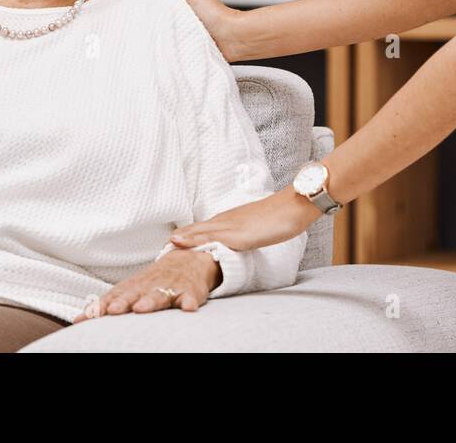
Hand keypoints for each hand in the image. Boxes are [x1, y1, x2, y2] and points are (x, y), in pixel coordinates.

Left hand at [73, 249, 219, 322]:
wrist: (190, 258)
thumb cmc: (154, 280)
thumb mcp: (131, 290)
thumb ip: (106, 305)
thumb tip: (77, 321)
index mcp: (134, 286)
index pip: (115, 296)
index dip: (102, 305)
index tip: (89, 317)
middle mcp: (150, 285)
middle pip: (135, 293)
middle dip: (124, 302)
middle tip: (113, 311)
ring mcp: (170, 286)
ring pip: (160, 293)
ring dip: (151, 301)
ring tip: (142, 308)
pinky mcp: (190, 290)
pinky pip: (191, 297)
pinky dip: (189, 302)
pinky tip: (188, 308)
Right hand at [141, 0, 246, 61]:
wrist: (234, 38)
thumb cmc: (216, 14)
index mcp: (183, 3)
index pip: (158, 1)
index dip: (146, 2)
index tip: (133, 6)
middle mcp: (183, 18)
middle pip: (160, 18)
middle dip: (149, 22)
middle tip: (137, 26)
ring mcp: (186, 34)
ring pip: (165, 34)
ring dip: (158, 37)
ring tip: (148, 39)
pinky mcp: (189, 49)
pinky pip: (173, 49)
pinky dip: (168, 50)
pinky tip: (161, 51)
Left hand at [168, 188, 322, 252]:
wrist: (296, 203)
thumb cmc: (280, 215)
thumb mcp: (255, 227)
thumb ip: (242, 233)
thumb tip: (234, 242)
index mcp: (228, 220)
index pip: (199, 229)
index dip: (183, 238)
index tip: (167, 247)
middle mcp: (226, 221)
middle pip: (195, 230)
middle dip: (178, 242)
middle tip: (159, 252)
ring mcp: (232, 226)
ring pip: (201, 232)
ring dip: (184, 240)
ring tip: (166, 249)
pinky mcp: (241, 234)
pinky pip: (216, 239)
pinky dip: (200, 242)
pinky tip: (191, 246)